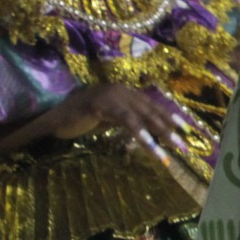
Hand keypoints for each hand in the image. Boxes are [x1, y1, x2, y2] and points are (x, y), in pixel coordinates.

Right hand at [41, 83, 185, 159]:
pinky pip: (127, 122)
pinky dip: (141, 135)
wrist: (54, 118)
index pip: (152, 104)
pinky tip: (152, 147)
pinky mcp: (102, 105)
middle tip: (185, 145)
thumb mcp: (110, 119)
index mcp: (124, 91)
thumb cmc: (80, 119)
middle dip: (170, 128)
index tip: (186, 129)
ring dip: (161, 134)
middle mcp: (121, 90)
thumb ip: (128, 120)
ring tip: (173, 149)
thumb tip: (151, 132)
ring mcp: (112, 95)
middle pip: (152, 110)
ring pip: (143, 117)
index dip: (169, 116)